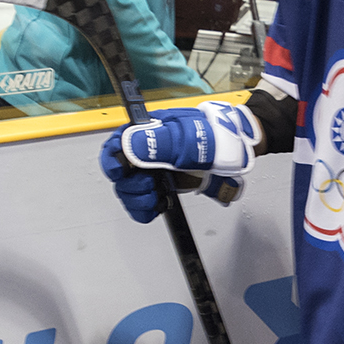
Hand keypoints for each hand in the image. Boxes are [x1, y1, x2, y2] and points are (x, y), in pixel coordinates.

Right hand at [99, 99, 260, 222]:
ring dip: (139, 199)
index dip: (112, 163)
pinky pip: (141, 205)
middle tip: (151, 185)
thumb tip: (128, 146)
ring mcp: (151, 171)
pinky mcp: (160, 187)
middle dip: (132, 185)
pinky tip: (159, 204)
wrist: (231, 153)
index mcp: (142, 133)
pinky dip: (145, 210)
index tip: (121, 173)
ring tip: (157, 197)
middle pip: (119, 176)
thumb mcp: (183, 139)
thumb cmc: (210, 138)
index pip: (113, 148)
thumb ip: (155, 144)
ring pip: (128, 192)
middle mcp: (143, 152)